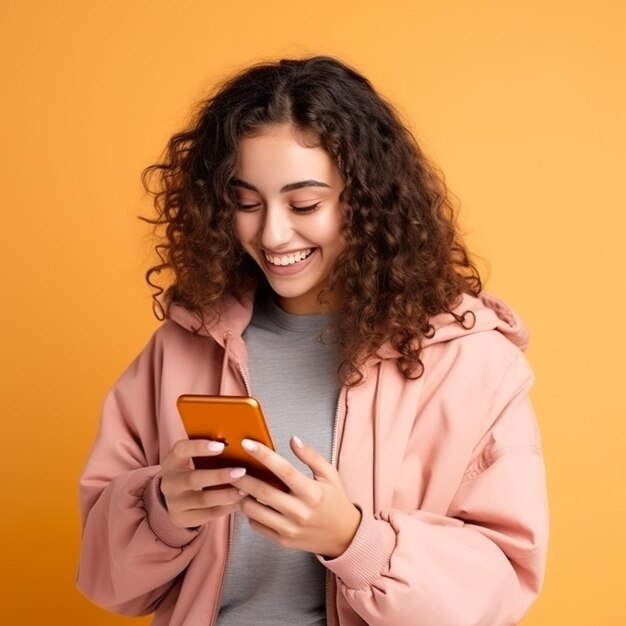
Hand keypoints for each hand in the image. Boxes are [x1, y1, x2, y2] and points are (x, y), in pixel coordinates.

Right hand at [160, 439, 246, 527]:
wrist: (176, 499)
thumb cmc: (192, 471)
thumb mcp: (191, 460)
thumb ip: (210, 452)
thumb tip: (241, 444)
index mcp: (172, 461)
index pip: (181, 450)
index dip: (199, 447)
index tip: (221, 446)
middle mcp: (170, 483)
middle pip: (194, 479)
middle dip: (219, 476)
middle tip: (241, 471)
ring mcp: (174, 503)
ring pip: (203, 500)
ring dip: (226, 494)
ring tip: (245, 490)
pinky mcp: (182, 518)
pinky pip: (207, 514)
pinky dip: (226, 508)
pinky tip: (241, 502)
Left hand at [235, 436, 360, 557]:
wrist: (343, 536)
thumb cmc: (334, 500)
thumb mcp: (329, 474)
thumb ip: (311, 456)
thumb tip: (292, 440)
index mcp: (312, 493)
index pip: (284, 470)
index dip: (263, 455)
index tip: (247, 443)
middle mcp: (300, 512)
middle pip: (263, 492)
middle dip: (242, 477)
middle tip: (229, 466)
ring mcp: (290, 529)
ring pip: (255, 511)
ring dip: (242, 496)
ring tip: (236, 483)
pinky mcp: (283, 541)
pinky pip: (258, 526)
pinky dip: (249, 513)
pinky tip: (249, 501)